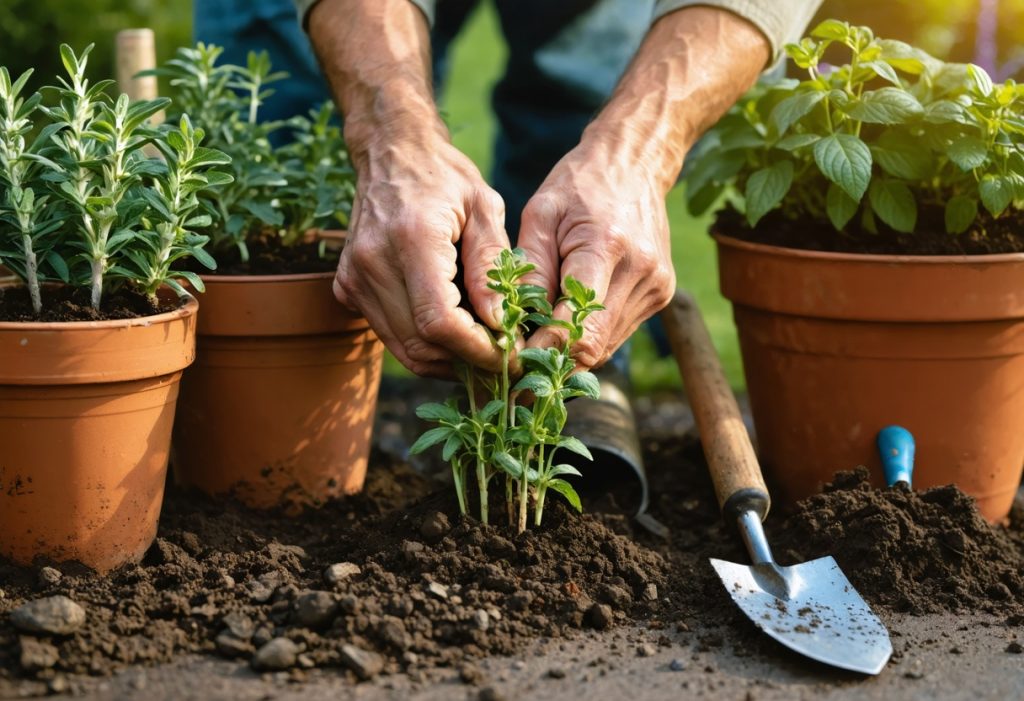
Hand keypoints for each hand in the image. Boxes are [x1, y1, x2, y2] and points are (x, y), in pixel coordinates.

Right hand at [334, 135, 508, 376]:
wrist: (391, 153)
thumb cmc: (445, 176)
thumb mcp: (484, 208)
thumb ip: (491, 266)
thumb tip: (501, 325)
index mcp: (411, 239)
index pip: (440, 321)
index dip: (477, 349)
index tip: (511, 355)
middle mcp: (373, 263)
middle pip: (421, 344)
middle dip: (467, 362)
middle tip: (504, 358)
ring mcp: (354, 279)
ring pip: (405, 349)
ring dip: (448, 360)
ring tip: (483, 349)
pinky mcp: (348, 289)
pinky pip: (391, 336)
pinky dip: (426, 344)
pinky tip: (455, 331)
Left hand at [513, 5, 770, 369]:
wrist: (635, 162)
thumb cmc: (578, 184)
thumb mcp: (540, 214)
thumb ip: (530, 269)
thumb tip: (515, 323)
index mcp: (606, 247)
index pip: (578, 326)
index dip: (545, 351)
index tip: (513, 360)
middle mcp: (640, 272)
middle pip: (593, 346)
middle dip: (553, 360)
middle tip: (518, 367)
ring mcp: (656, 286)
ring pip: (606, 347)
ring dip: (571, 350)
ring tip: (539, 342)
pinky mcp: (661, 294)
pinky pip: (617, 333)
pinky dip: (590, 335)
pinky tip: (568, 320)